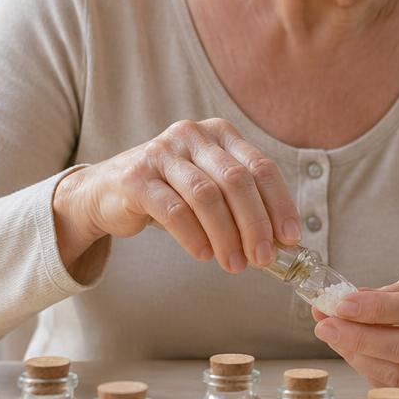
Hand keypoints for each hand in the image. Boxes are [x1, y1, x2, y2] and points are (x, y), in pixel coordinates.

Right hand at [52, 117, 298, 277]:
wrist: (108, 191)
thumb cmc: (172, 192)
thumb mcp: (212, 189)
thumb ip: (243, 205)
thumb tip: (280, 242)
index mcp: (220, 133)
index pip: (261, 167)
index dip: (279, 204)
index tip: (290, 238)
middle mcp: (193, 135)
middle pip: (237, 181)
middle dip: (255, 224)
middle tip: (263, 259)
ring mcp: (162, 152)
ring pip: (207, 196)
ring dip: (226, 236)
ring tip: (235, 264)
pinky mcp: (136, 176)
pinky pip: (174, 210)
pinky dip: (194, 237)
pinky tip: (203, 254)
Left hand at [311, 273, 398, 398]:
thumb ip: (387, 293)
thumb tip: (340, 302)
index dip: (378, 309)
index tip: (341, 305)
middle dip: (361, 338)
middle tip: (326, 326)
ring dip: (359, 357)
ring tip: (334, 337)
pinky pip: (398, 386)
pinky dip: (369, 369)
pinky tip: (353, 352)